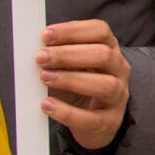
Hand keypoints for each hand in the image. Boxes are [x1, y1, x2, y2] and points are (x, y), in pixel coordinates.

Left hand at [39, 19, 130, 152]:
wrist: (95, 123)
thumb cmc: (79, 89)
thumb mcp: (71, 67)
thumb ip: (58, 56)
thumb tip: (35, 48)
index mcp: (110, 50)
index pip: (100, 31)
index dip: (73, 31)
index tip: (46, 35)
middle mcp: (119, 70)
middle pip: (103, 55)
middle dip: (67, 54)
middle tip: (41, 58)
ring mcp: (118, 97)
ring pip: (105, 84)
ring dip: (70, 79)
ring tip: (45, 78)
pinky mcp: (109, 122)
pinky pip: (91, 118)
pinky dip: (66, 112)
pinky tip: (47, 105)